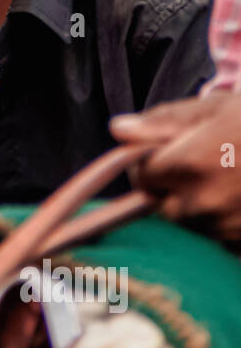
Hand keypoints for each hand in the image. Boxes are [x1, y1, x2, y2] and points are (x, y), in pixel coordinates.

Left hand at [109, 92, 240, 242]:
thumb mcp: (217, 108)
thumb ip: (164, 121)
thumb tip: (118, 129)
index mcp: (188, 164)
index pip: (142, 176)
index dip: (150, 162)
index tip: (165, 152)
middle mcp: (203, 203)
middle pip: (164, 205)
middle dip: (172, 187)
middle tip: (202, 165)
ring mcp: (226, 228)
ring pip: (193, 224)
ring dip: (199, 206)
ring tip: (230, 178)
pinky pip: (220, 239)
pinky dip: (225, 222)